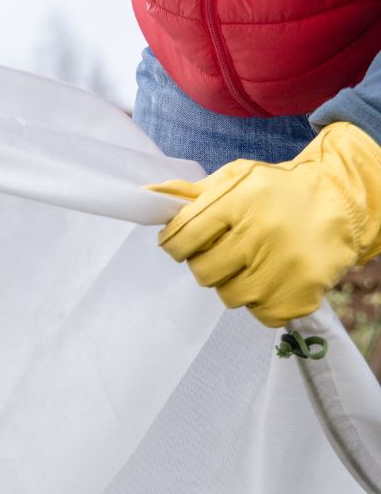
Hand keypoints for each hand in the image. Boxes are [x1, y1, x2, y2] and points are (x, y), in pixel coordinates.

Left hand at [150, 121, 380, 327]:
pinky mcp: (300, 294)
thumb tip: (150, 194)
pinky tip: (275, 276)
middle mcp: (262, 233)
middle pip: (202, 272)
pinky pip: (260, 314)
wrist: (342, 202)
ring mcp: (283, 267)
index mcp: (241, 200)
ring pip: (228, 295)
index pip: (181, 238)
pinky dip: (263, 301)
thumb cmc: (278, 193)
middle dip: (208, 262)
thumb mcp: (237, 179)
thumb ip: (192, 194)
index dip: (176, 243)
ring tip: (257, 260)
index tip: (185, 241)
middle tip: (229, 249)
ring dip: (236, 282)